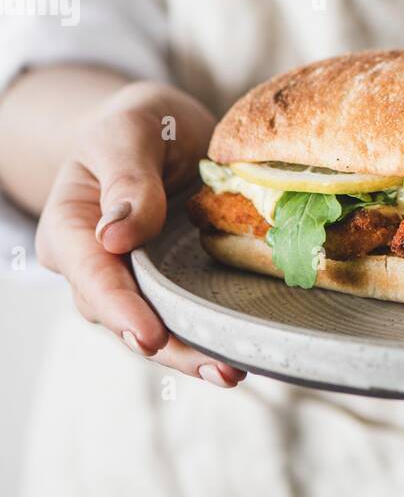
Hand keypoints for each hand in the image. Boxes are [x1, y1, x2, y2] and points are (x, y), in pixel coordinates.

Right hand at [35, 80, 245, 386]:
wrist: (160, 129)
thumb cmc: (139, 124)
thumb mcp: (130, 131)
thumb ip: (127, 178)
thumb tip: (115, 238)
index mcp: (70, 226)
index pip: (90, 275)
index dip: (119, 308)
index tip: (149, 334)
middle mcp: (93, 265)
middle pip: (121, 317)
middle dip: (166, 347)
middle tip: (217, 368)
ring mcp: (131, 281)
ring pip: (153, 328)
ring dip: (192, 355)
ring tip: (234, 371)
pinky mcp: (167, 287)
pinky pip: (181, 318)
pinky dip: (207, 338)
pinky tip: (240, 355)